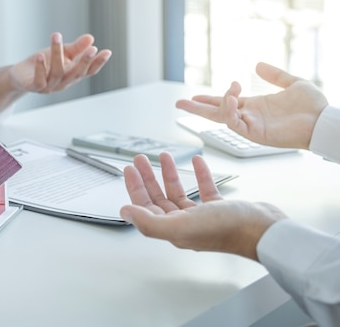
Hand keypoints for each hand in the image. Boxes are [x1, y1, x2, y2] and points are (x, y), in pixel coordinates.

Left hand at [9, 32, 110, 93]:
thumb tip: (91, 38)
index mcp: (72, 75)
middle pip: (76, 74)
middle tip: (92, 49)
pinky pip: (39, 80)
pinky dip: (40, 68)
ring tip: (56, 36)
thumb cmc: (43, 64)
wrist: (20, 75)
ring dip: (57, 54)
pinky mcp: (34, 87)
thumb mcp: (62, 53)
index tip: (107, 52)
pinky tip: (41, 55)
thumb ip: (76, 47)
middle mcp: (63, 83)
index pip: (88, 71)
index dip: (98, 63)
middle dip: (84, 62)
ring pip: (56, 72)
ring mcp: (49, 86)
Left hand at [119, 153, 286, 260]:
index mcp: (173, 229)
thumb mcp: (181, 225)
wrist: (264, 231)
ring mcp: (203, 217)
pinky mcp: (221, 210)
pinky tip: (198, 162)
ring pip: (179, 192)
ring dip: (170, 173)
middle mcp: (185, 224)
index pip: (145, 206)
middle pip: (158, 198)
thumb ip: (149, 222)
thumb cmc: (226, 230)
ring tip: (164, 156)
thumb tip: (124, 213)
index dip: (135, 187)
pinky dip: (199, 174)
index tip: (128, 169)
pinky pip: (204, 189)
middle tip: (140, 159)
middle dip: (147, 177)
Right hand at [175, 62, 327, 148]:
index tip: (194, 95)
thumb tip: (257, 65)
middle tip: (179, 103)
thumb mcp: (293, 82)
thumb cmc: (313, 106)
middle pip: (215, 113)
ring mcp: (251, 126)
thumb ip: (275, 75)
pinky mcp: (255, 134)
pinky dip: (229, 112)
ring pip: (223, 117)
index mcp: (255, 106)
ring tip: (231, 90)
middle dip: (197, 108)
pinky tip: (232, 99)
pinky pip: (234, 124)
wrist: (324, 121)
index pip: (225, 103)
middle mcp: (249, 116)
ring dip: (220, 102)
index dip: (210, 98)